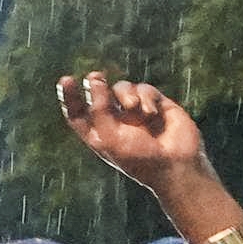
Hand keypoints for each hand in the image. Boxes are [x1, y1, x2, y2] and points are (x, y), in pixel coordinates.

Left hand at [53, 71, 215, 201]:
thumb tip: (94, 79)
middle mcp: (115, 121)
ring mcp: (136, 111)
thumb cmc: (138, 158)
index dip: (70, 96)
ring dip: (125, 94)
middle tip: (94, 78)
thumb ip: (99, 109)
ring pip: (122, 88)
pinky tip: (151, 113)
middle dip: (95, 85)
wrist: (176, 165)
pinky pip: (144, 88)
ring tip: (132, 108)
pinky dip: (145, 97)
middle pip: (98, 94)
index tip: (66, 80)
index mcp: (99, 134)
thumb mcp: (110, 138)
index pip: (78, 112)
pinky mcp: (156, 104)